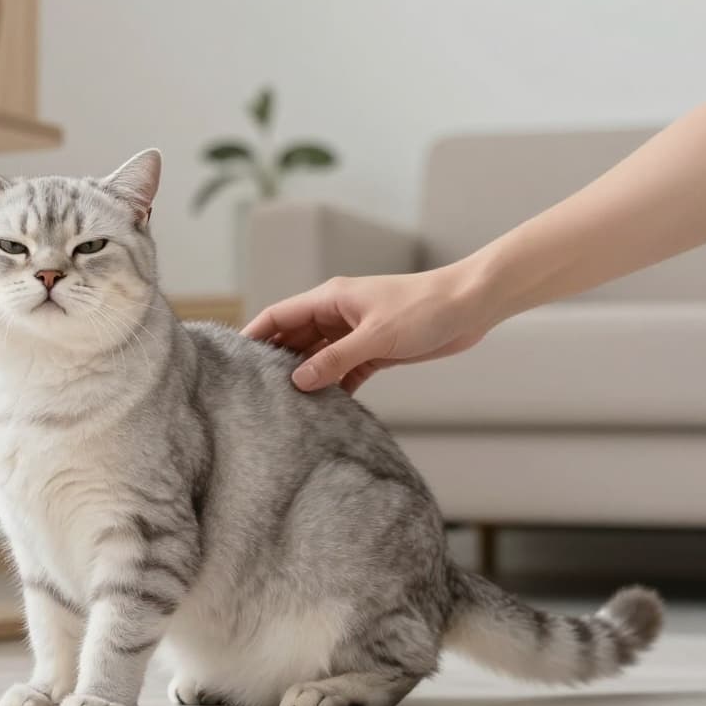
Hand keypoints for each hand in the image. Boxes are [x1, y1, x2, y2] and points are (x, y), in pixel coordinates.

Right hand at [242, 266, 491, 392]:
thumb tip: (298, 381)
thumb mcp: (375, 337)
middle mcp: (338, 315)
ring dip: (307, 378)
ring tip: (287, 405)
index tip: (234, 359)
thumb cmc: (424, 308)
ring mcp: (356, 333)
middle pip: (295, 339)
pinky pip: (345, 370)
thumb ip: (335, 359)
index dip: (255, 335)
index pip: (279, 316)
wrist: (470, 306)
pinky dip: (335, 386)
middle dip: (278, 362)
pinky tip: (326, 407)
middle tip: (256, 392)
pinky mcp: (375, 350)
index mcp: (330, 299)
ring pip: (319, 357)